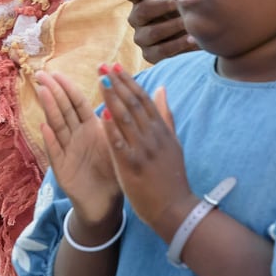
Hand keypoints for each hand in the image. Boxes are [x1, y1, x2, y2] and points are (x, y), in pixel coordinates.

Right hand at [36, 70, 121, 223]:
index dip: (67, 88)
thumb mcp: (114, 143)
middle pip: (63, 110)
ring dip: (50, 109)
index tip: (56, 72)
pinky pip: (56, 152)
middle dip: (52, 92)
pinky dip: (51, 140)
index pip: (76, 103)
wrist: (106, 202)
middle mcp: (76, 137)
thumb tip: (115, 99)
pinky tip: (45, 127)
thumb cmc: (111, 170)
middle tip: (41, 74)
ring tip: (42, 92)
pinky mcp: (63, 169)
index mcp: (90, 128)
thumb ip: (112, 123)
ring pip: (57, 126)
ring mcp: (67, 151)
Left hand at [100, 65, 193, 239]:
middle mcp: (153, 136)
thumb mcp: (173, 143)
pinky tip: (101, 113)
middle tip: (103, 66)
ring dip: (112, 97)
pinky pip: (120, 143)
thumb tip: (162, 88)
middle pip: (133, 104)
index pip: (143, 99)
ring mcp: (143, 151)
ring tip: (100, 80)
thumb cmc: (171, 177)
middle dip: (117, 83)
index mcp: (162, 130)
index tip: (115, 66)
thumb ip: (165, 115)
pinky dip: (112, 128)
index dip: (128, 81)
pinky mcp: (132, 166)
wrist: (175, 209)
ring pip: (126, 118)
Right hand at [119, 0, 196, 62]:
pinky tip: (193, 38)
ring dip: (170, 26)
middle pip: (140, 11)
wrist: (200, 31)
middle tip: (178, 2)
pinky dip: (177, 45)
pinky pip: (160, 51)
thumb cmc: (185, 1)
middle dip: (160, 6)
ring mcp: (142, 37)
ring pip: (150, 32)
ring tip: (187, 21)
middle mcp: (136, 17)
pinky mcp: (150, 55)